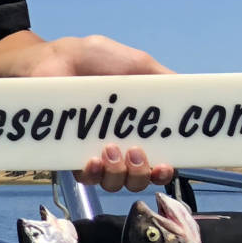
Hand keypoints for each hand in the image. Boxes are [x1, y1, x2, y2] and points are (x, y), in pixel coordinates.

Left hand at [0, 33, 172, 192]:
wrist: (49, 59)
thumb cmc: (91, 59)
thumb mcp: (136, 64)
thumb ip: (162, 80)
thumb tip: (192, 93)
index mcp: (138, 128)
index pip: (158, 160)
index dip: (164, 171)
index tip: (166, 166)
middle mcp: (118, 145)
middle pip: (137, 179)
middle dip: (141, 175)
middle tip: (135, 152)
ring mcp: (92, 151)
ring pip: (113, 183)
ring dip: (119, 175)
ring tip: (112, 150)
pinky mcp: (66, 154)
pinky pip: (84, 177)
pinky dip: (92, 173)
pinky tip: (93, 160)